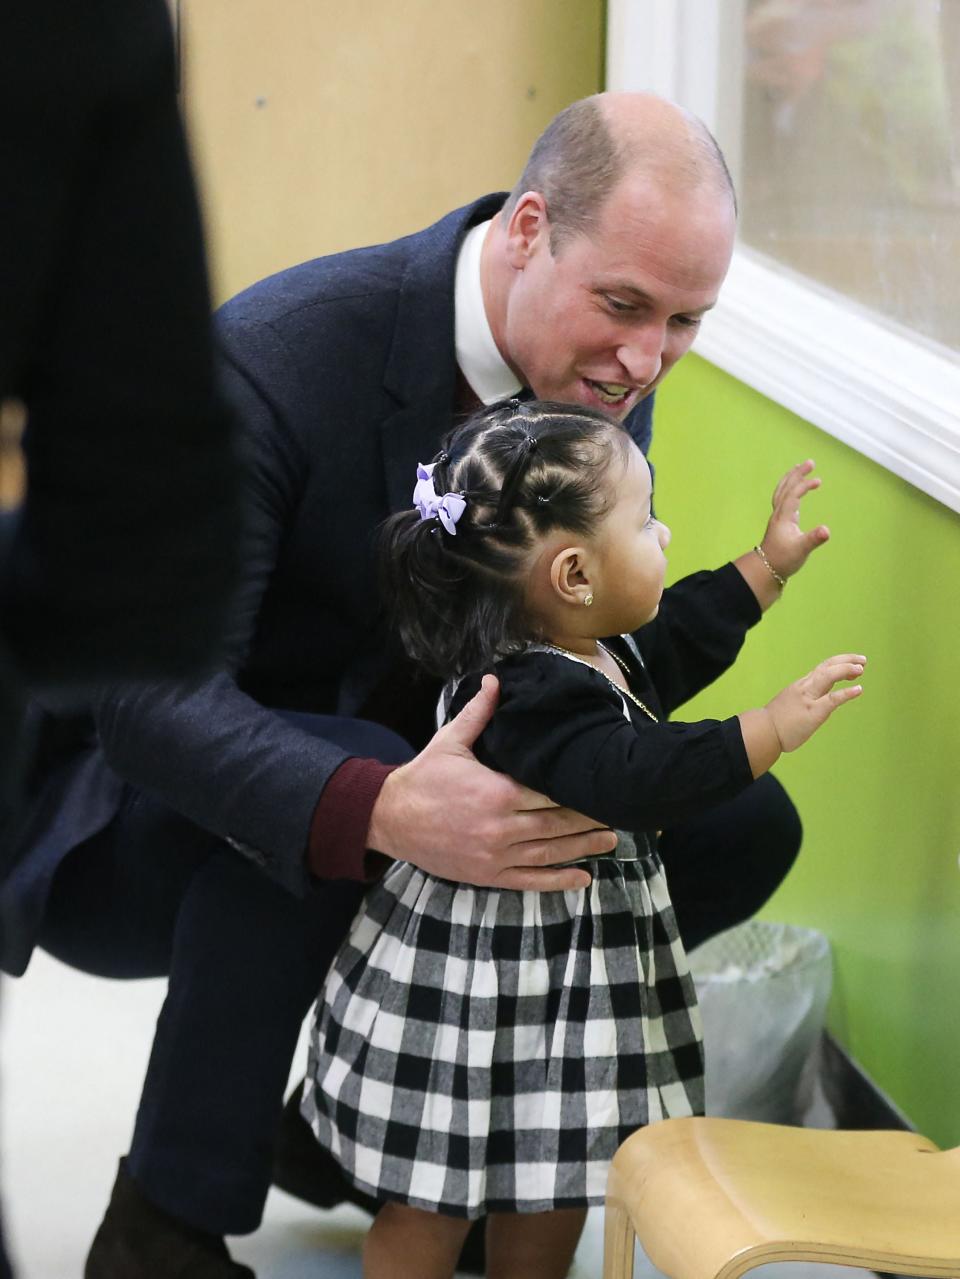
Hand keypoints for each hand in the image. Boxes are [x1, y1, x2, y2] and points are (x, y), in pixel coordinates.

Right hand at [366, 674, 615, 889]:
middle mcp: (500, 827)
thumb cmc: (423, 778)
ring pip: (549, 853)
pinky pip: (530, 881)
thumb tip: (495, 680)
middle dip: (589, 820)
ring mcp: (495, 855)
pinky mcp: (488, 875)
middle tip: (617, 813)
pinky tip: (583, 879)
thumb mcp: (450, 742)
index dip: (578, 791)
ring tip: (610, 841)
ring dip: (583, 848)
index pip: (549, 792)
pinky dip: (558, 881)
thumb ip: (479, 713)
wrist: (391, 818)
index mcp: (496, 792)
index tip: (600, 786)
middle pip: (557, 824)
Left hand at [760, 459, 829, 580]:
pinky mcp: (780, 522)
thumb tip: (826, 530)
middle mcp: (778, 514)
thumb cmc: (783, 560)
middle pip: (785, 488)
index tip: (818, 481)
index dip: (804, 486)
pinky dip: (790, 490)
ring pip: (782, 492)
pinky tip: (797, 490)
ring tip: (800, 468)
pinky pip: (783, 499)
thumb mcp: (801, 550)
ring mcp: (778, 517)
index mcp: (783, 517)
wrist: (766, 569)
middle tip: (810, 462)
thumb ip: (814, 539)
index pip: (793, 495)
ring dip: (791, 479)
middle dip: (797, 474)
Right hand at [766, 653, 865, 751]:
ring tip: (861, 668)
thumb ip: (803, 700)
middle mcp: (805, 688)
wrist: (761, 732)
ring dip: (846, 669)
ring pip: (828, 676)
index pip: (822, 668)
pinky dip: (846, 693)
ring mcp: (808, 699)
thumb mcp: (790, 704)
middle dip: (846, 660)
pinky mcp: (813, 712)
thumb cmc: (774, 723)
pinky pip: (832, 699)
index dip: (838, 663)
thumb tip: (814, 704)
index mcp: (801, 686)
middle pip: (827, 666)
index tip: (853, 663)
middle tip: (862, 660)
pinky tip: (858, 689)